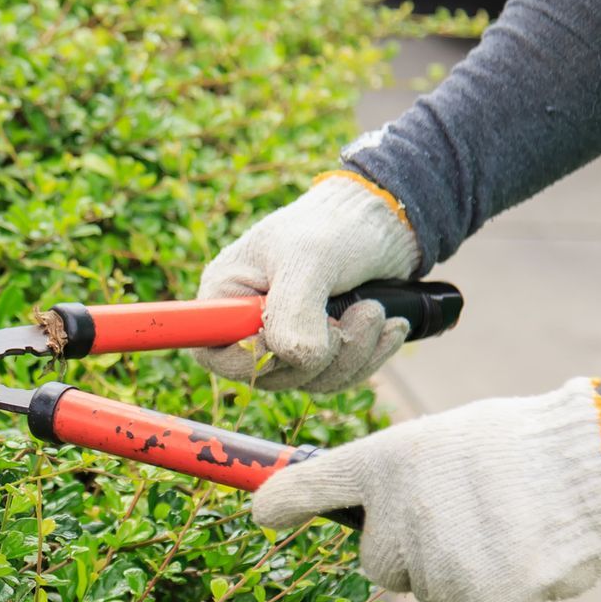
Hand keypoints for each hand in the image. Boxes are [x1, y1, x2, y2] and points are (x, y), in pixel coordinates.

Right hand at [194, 174, 422, 392]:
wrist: (381, 222)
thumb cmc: (334, 226)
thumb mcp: (310, 259)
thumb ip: (295, 311)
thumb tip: (298, 359)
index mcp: (226, 294)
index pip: (211, 351)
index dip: (250, 359)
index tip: (289, 340)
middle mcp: (246, 322)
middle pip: (269, 375)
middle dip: (325, 353)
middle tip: (363, 312)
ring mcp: (282, 339)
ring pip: (309, 379)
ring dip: (354, 353)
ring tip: (376, 311)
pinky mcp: (316, 348)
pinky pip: (335, 377)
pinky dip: (368, 356)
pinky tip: (390, 327)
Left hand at [250, 378, 600, 601]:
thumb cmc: (522, 447)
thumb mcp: (440, 442)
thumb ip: (391, 480)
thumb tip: (353, 518)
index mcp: (387, 465)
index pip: (317, 485)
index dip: (283, 501)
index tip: (260, 513)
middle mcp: (398, 517)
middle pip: (380, 562)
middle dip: (414, 547)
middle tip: (467, 510)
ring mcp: (437, 566)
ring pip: (431, 590)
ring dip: (462, 570)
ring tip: (508, 523)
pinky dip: (500, 590)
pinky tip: (528, 549)